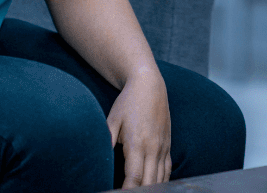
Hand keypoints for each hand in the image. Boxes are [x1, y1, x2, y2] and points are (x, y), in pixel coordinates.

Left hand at [107, 67, 171, 187]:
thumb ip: (107, 141)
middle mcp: (153, 148)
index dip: (127, 191)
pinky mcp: (168, 145)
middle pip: (149, 182)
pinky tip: (155, 187)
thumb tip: (98, 162)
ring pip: (161, 178)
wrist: (149, 85)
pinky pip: (167, 170)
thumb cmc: (128, 102)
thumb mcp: (112, 120)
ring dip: (152, 189)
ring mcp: (163, 147)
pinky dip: (162, 182)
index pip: (134, 177)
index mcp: (137, 143)